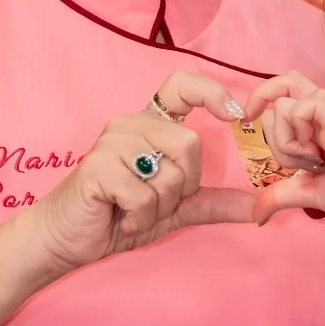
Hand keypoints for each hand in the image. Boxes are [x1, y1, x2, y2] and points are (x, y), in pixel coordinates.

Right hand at [27, 72, 254, 276]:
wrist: (66, 240)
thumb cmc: (117, 217)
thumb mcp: (173, 210)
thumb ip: (213, 203)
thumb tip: (258, 207)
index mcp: (149, 126)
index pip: (181, 86)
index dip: (211, 92)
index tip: (235, 115)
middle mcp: (130, 125)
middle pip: (189, 144)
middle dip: (183, 186)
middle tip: (154, 201)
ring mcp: (112, 143)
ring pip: (170, 174)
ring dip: (159, 207)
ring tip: (133, 210)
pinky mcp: (97, 166)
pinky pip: (145, 195)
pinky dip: (140, 218)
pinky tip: (120, 217)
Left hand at [243, 73, 324, 240]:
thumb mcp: (313, 194)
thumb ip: (283, 194)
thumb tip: (256, 212)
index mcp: (324, 125)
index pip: (286, 92)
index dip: (263, 100)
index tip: (248, 120)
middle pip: (283, 86)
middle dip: (271, 125)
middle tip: (294, 159)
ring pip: (287, 100)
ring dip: (286, 138)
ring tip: (313, 164)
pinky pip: (304, 106)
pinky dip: (298, 134)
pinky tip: (318, 159)